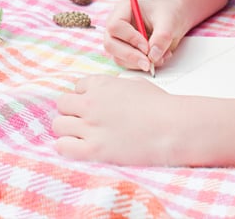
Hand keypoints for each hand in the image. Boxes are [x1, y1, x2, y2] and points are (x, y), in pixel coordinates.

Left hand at [53, 75, 177, 164]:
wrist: (175, 128)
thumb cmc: (162, 108)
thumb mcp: (137, 85)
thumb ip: (116, 86)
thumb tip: (109, 91)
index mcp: (102, 84)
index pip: (76, 87)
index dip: (85, 98)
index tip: (95, 109)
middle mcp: (91, 102)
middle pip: (62, 104)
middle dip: (73, 113)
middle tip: (88, 125)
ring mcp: (91, 126)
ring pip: (59, 125)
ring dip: (69, 131)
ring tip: (85, 139)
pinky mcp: (93, 149)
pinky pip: (62, 146)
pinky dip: (68, 148)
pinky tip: (82, 150)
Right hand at [103, 0, 181, 72]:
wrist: (175, 20)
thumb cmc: (169, 14)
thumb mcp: (169, 22)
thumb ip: (161, 37)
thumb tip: (152, 56)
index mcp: (123, 10)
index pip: (115, 26)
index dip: (130, 38)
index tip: (147, 47)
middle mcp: (117, 25)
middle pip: (110, 44)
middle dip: (130, 56)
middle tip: (148, 63)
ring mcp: (119, 40)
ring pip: (118, 57)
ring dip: (138, 63)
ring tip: (160, 58)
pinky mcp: (125, 52)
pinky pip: (127, 64)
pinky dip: (141, 66)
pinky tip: (158, 59)